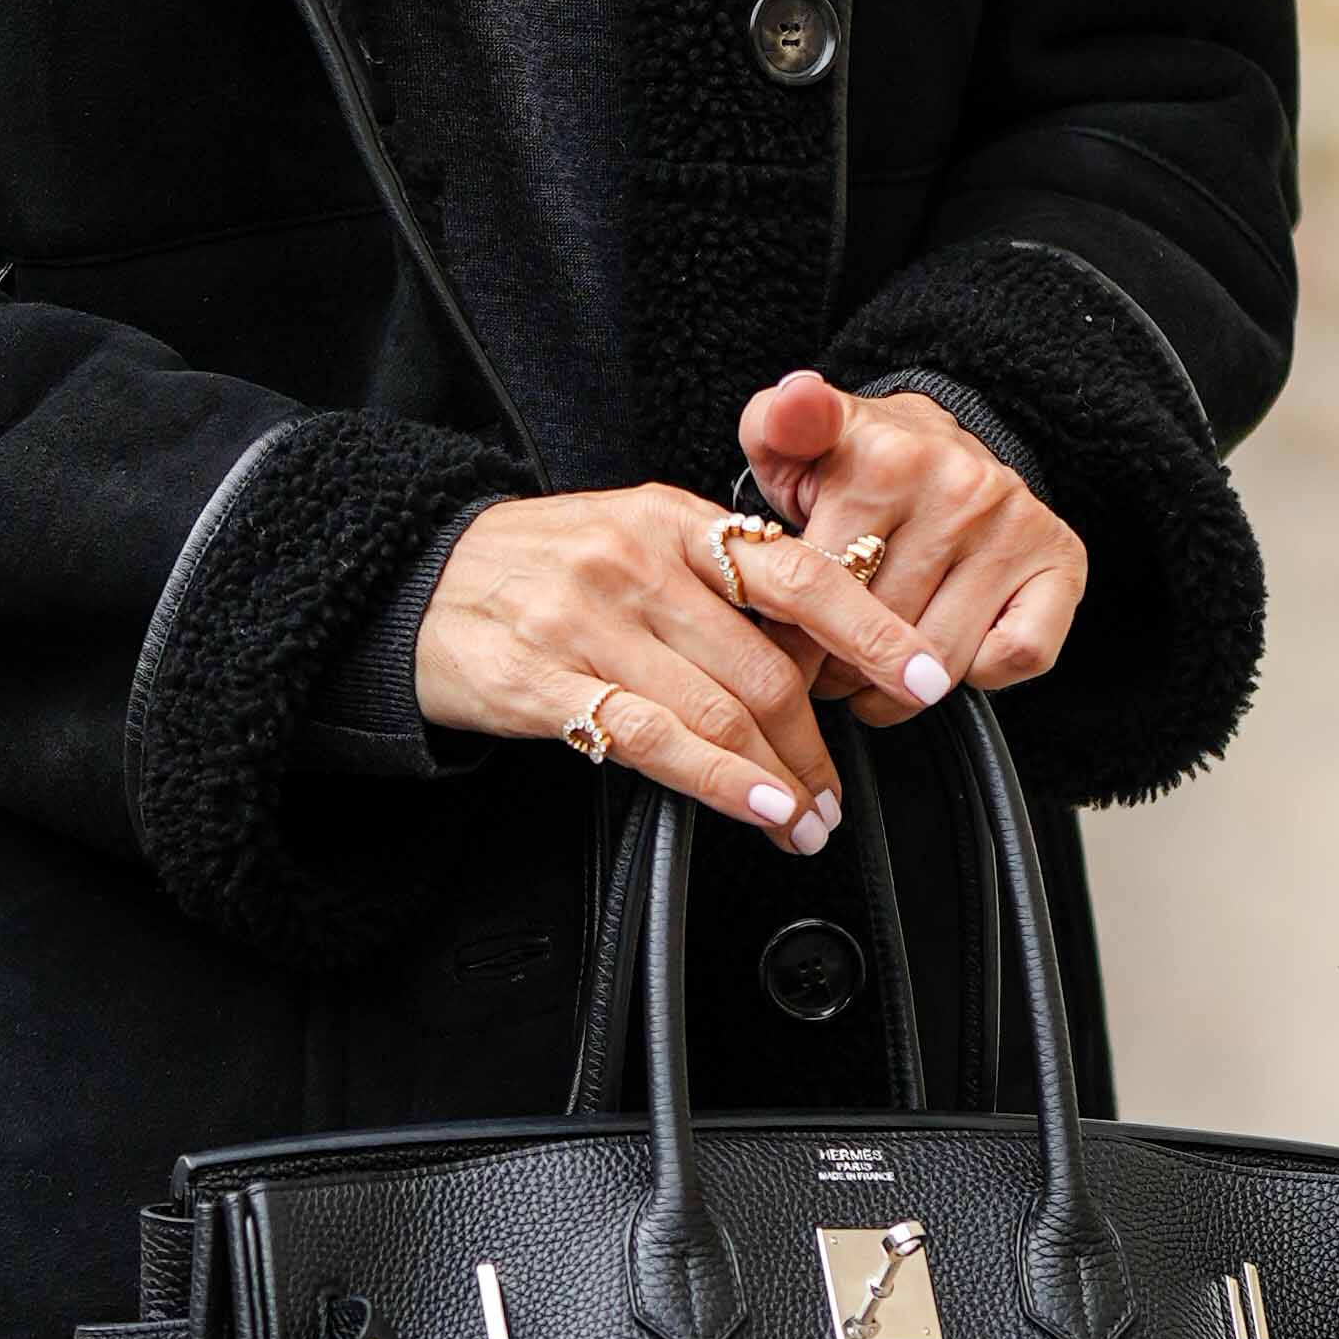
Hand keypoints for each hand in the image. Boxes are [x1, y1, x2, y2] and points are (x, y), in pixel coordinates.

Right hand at [411, 484, 863, 851]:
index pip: (798, 574)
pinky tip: (756, 807)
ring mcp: (586, 622)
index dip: (873, 631)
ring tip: (804, 820)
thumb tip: (815, 651)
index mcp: (669, 518)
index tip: (927, 675)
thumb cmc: (536, 569)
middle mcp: (634, 563)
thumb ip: (716, 583)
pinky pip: (652, 740)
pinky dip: (718, 782)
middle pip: (766, 665)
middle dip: (820, 744)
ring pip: (719, 711)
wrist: (410, 583)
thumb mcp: (629, 537)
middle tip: (837, 794)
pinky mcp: (541, 682)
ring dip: (779, 780)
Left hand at [727, 368, 1085, 703]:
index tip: (783, 653)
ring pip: (943, 658)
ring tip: (872, 681)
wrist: (938, 442)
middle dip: (841, 673)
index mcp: (886, 459)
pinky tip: (948, 654)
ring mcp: (1016, 524)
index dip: (794, 639)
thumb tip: (799, 398)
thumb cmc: (850, 464)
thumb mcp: (794, 443)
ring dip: (900, 691)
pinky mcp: (1061, 558)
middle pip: (881, 635)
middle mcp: (960, 487)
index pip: (822, 589)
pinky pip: (1016, 655)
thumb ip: (778, 427)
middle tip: (825, 675)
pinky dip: (981, 673)